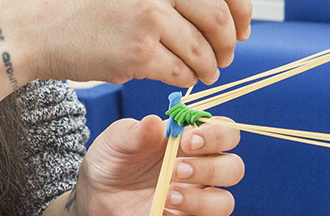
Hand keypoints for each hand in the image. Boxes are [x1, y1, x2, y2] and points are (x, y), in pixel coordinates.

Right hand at [0, 0, 252, 86]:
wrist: (32, 21)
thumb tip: (223, 9)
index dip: (242, 9)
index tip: (242, 29)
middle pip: (221, 17)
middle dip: (229, 44)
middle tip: (224, 58)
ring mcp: (149, 14)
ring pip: (204, 49)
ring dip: (208, 67)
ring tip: (202, 73)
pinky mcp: (137, 51)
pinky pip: (180, 72)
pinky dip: (184, 79)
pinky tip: (177, 78)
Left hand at [70, 116, 243, 215]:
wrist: (95, 194)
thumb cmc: (113, 160)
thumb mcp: (115, 141)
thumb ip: (134, 132)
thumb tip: (154, 122)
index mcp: (192, 140)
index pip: (225, 132)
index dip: (216, 134)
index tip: (188, 139)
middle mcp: (201, 168)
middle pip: (233, 167)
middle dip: (210, 168)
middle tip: (177, 168)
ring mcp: (196, 198)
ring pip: (225, 201)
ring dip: (200, 199)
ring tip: (168, 195)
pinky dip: (189, 214)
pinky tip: (162, 209)